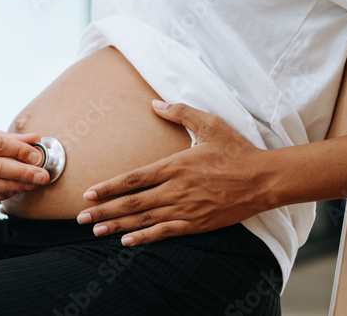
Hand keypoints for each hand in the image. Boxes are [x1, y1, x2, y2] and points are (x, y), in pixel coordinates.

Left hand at [76, 101, 268, 245]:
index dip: (109, 187)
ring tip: (96, 231)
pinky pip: (165, 232)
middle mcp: (176, 189)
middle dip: (104, 211)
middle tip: (81, 217)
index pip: (134, 178)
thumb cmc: (236, 149)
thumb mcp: (209, 123)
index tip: (89, 192)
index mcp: (175, 165)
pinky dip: (145, 238)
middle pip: (132, 202)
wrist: (265, 179)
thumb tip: (155, 103)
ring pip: (145, 220)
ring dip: (118, 226)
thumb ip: (180, 112)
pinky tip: (127, 242)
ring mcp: (186, 208)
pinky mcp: (198, 223)